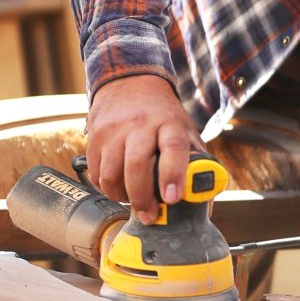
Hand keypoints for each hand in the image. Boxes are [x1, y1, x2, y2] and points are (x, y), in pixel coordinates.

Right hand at [86, 74, 204, 224]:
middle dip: (142, 198)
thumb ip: (197, 163)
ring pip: (112, 174)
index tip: (173, 198)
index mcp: (170, 122)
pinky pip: (97, 173)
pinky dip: (107, 188)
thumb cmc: (163, 116)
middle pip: (137, 165)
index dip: (173, 174)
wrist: (131, 84)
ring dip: (122, 196)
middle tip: (149, 216)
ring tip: (133, 201)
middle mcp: (141, 123)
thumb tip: (205, 206)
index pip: (173, 147)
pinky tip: (118, 187)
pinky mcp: (95, 136)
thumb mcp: (185, 130)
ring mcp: (115, 129)